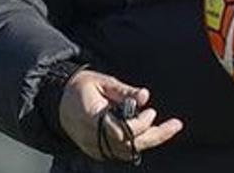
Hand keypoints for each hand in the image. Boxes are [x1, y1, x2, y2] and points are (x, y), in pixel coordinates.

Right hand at [58, 69, 183, 161]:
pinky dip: (138, 143)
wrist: (58, 101)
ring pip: (128, 152)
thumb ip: (124, 91)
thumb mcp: (102, 81)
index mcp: (93, 118)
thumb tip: (145, 96)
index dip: (139, 124)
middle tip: (175, 125)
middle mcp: (93, 138)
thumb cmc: (81, 88)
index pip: (121, 131)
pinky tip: (152, 132)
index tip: (151, 110)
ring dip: (150, 140)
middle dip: (155, 136)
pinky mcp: (98, 151)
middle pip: (129, 146)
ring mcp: (95, 147)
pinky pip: (122, 152)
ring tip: (170, 128)